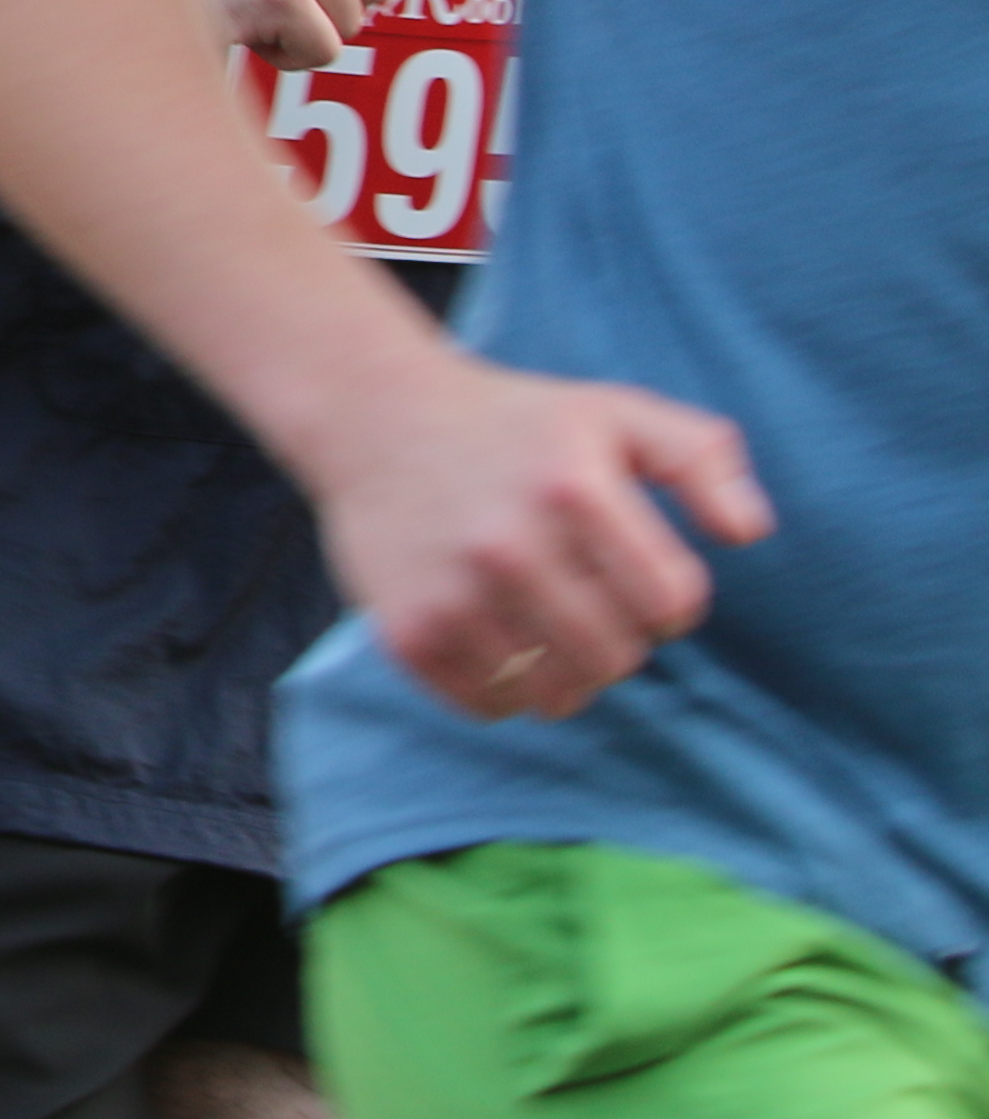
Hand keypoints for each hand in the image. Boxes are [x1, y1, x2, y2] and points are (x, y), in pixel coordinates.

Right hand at [294, 350, 771, 721]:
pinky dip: (504, 685)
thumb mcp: (614, 412)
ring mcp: (453, 593)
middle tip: (584, 593)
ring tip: (544, 620)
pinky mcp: (408, 631)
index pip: (673, 604)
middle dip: (618, 635)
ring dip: (565, 670)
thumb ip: (703, 458)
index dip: (670, 597)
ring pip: (557, 694)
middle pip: (618, 659)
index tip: (636, 568)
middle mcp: (509, 545)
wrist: (370, 414)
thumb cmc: (514, 422)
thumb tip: (747, 533)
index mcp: (571, 488)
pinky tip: (494, 633)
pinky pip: (490, 706)